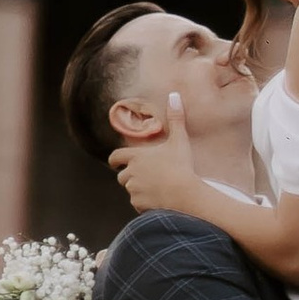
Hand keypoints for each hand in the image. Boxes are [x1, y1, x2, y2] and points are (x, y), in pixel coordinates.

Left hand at [110, 91, 208, 218]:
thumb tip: (174, 95)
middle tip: (144, 177)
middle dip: (130, 176)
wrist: (184, 194)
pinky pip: (138, 204)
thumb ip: (176, 118)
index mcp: (136, 156)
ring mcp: (133, 189)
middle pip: (122, 176)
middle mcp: (130, 173)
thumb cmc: (181, 166)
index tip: (114, 163)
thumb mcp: (179, 140)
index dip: (114, 160)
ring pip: (131, 190)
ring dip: (138, 190)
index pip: (115, 157)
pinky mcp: (138, 204)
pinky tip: (158, 201)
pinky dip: (145, 203)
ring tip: (155, 189)